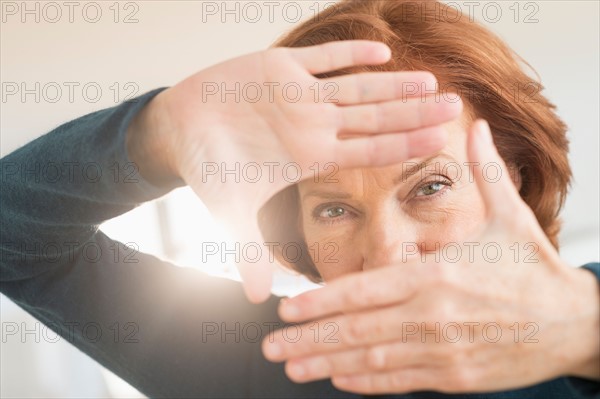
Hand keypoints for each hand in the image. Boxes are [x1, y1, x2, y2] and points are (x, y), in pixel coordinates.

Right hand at [129, 40, 462, 302]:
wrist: (181, 131)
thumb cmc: (209, 169)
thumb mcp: (231, 210)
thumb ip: (249, 249)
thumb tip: (255, 300)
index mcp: (311, 156)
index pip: (369, 151)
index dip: (404, 144)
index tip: (440, 140)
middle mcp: (313, 124)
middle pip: (374, 117)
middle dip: (413, 111)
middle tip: (455, 105)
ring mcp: (300, 95)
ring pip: (357, 87)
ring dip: (392, 83)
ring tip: (429, 80)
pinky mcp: (278, 66)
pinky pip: (321, 57)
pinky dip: (349, 53)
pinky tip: (381, 51)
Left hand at [262, 120, 599, 392]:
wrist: (575, 323)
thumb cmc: (534, 267)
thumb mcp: (510, 215)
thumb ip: (487, 172)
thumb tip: (478, 124)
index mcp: (437, 273)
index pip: (365, 290)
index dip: (320, 301)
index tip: (285, 309)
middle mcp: (432, 315)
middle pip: (357, 329)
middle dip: (308, 339)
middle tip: (270, 346)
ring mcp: (442, 350)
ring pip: (371, 359)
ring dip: (326, 363)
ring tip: (291, 367)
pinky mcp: (454, 376)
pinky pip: (400, 380)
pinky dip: (365, 381)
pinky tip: (338, 377)